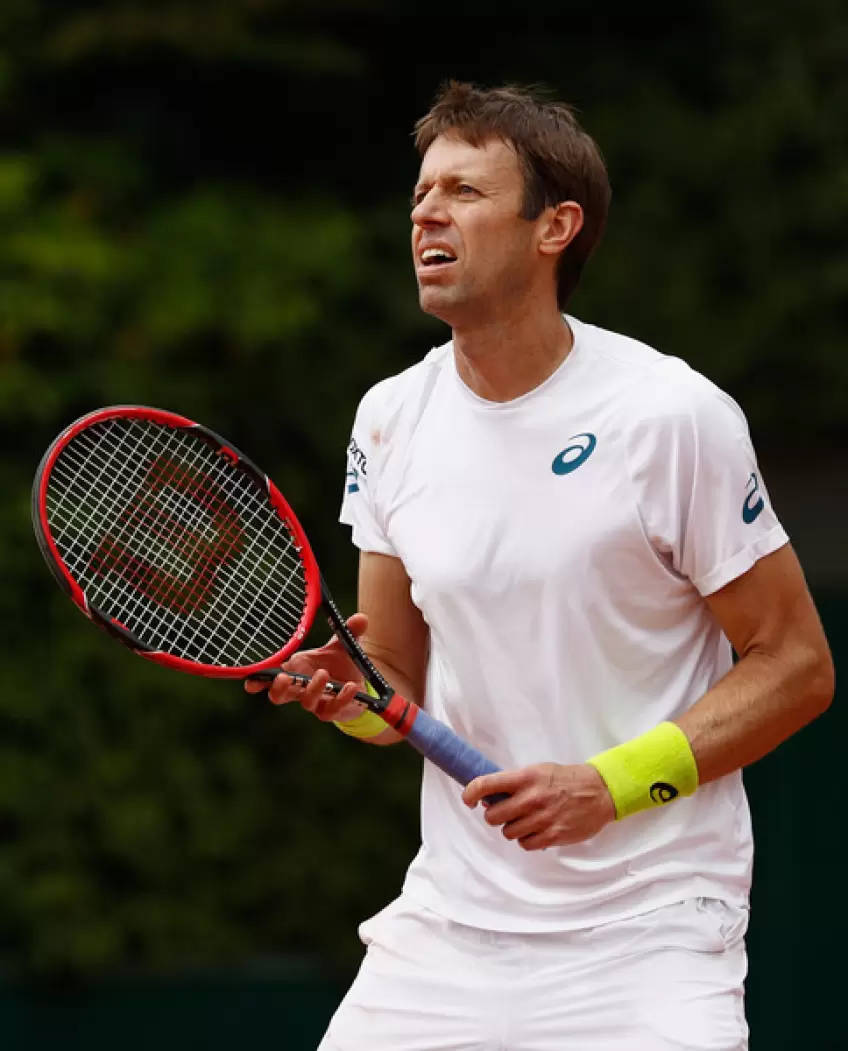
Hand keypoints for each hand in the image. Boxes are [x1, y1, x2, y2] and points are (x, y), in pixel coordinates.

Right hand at [243, 613, 368, 723]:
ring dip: (312, 688)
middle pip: (280, 694)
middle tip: (281, 678)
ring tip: (322, 674)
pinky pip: (333, 709)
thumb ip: (349, 632)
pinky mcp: (332, 711)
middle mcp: (301, 688)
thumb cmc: (340, 662)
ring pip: (306, 701)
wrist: (359, 683)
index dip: (258, 679)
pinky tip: (350, 687)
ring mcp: (316, 701)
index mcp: (297, 669)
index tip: (249, 681)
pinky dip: (341, 698)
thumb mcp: (344, 644)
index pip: (271, 675)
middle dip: (277, 688)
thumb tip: (361, 617)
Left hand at [462, 762, 615, 849]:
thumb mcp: (538, 771)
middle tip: (505, 811)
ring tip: (526, 819)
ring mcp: (541, 819)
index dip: (471, 793)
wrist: (599, 792)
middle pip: (493, 816)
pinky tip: (536, 830)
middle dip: (495, 815)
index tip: (468, 799)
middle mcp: (531, 798)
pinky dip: (527, 840)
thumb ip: (514, 783)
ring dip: (512, 828)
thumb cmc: (565, 779)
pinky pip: (525, 844)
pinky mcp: (552, 836)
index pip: (487, 784)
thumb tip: (489, 797)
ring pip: (508, 832)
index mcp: (525, 778)